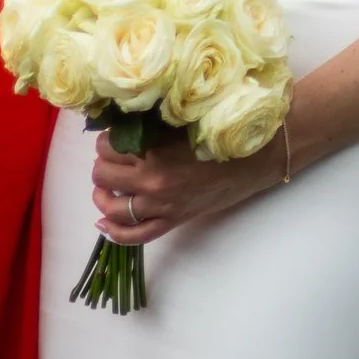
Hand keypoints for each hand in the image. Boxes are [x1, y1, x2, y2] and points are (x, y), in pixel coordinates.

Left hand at [91, 127, 286, 247]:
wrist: (256, 158)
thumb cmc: (222, 133)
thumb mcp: (182, 122)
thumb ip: (151, 124)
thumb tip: (119, 123)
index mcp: (153, 150)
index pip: (106, 145)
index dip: (107, 138)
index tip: (115, 135)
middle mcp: (151, 180)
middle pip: (102, 173)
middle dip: (103, 163)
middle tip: (114, 157)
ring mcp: (160, 205)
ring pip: (111, 205)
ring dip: (102, 194)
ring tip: (106, 185)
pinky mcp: (172, 221)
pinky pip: (134, 235)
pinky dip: (114, 232)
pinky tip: (103, 222)